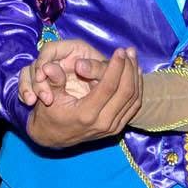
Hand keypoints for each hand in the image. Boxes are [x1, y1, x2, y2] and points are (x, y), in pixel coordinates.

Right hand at [18, 38, 107, 106]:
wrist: (94, 107)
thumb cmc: (106, 83)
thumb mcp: (102, 76)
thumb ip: (96, 69)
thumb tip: (79, 65)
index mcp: (74, 48)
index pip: (50, 48)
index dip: (43, 60)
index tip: (41, 76)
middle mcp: (59, 56)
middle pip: (38, 62)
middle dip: (37, 80)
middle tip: (45, 98)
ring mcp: (48, 68)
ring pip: (28, 72)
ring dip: (28, 87)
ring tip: (31, 101)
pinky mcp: (41, 80)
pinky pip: (26, 82)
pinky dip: (24, 92)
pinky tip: (28, 101)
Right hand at [24, 47, 141, 148]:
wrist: (53, 137)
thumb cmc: (49, 114)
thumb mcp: (49, 96)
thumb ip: (54, 79)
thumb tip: (49, 65)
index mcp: (86, 114)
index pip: (109, 87)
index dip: (116, 67)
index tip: (119, 51)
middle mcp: (103, 123)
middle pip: (126, 92)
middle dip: (129, 68)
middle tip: (129, 51)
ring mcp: (112, 127)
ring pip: (133, 98)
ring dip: (135, 76)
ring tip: (133, 57)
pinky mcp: (117, 128)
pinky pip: (134, 106)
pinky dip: (137, 87)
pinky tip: (135, 72)